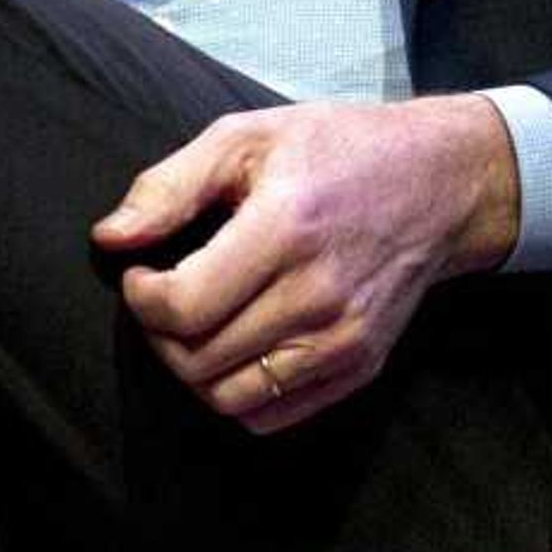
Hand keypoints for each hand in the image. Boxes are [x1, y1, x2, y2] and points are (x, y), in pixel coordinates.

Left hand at [89, 95, 521, 433]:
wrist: (441, 184)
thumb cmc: (337, 150)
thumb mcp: (245, 137)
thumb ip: (169, 187)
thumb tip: (110, 237)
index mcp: (286, 230)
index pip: (184, 307)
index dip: (142, 299)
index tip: (141, 273)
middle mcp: (318, 297)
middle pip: (198, 361)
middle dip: (158, 334)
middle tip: (161, 297)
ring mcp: (344, 341)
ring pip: (230, 398)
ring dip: (192, 370)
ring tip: (193, 325)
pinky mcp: (360, 367)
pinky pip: (271, 415)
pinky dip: (236, 394)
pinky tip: (232, 347)